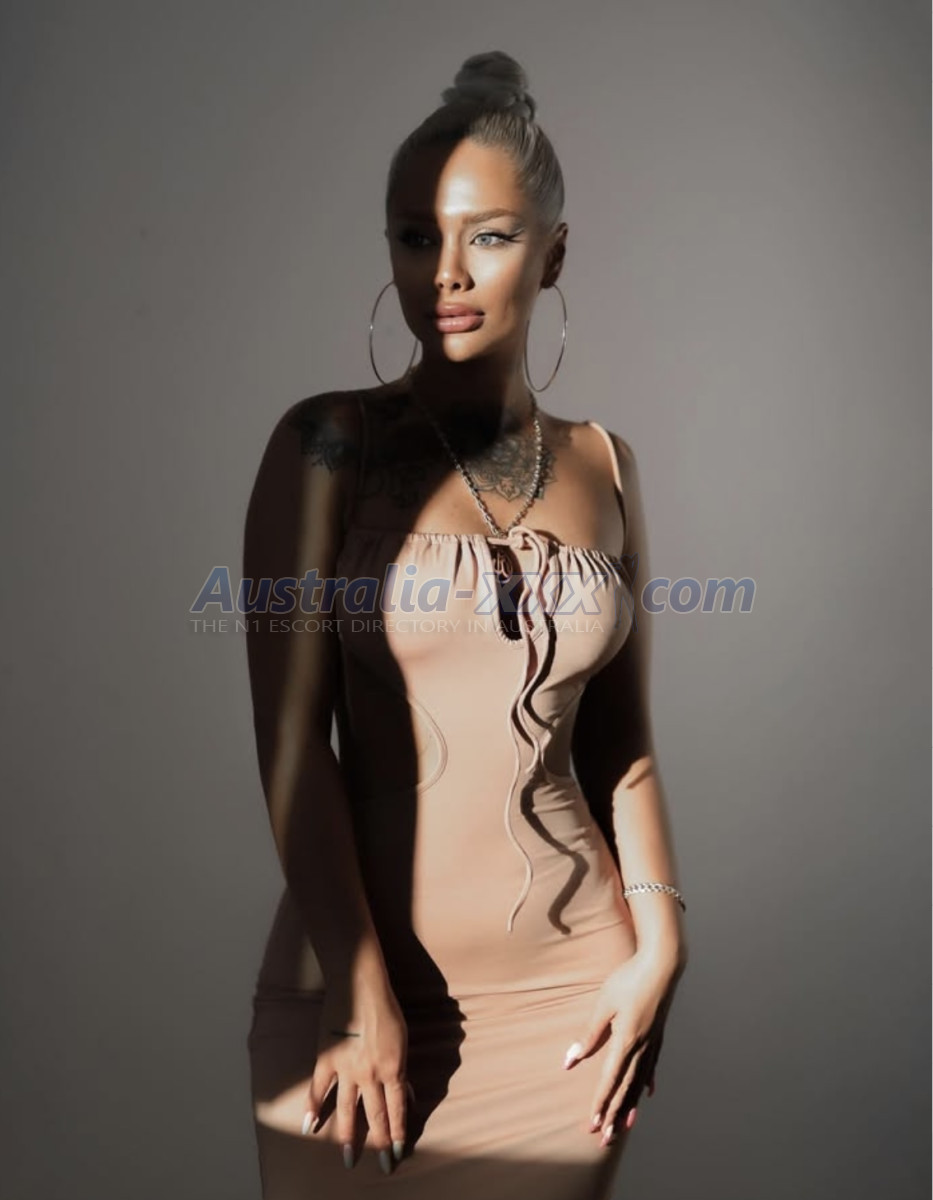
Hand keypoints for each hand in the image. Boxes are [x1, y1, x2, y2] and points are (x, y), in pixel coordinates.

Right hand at [302, 976, 413, 1174]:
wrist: (360, 984)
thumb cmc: (387, 1008)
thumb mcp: (402, 1040)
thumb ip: (400, 1068)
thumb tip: (404, 1092)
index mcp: (393, 1068)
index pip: (398, 1110)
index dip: (399, 1133)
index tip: (399, 1153)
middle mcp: (371, 1074)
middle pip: (376, 1116)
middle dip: (381, 1144)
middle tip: (382, 1167)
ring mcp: (346, 1069)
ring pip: (349, 1110)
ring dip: (349, 1137)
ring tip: (348, 1160)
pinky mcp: (326, 1059)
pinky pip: (319, 1089)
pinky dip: (313, 1108)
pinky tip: (309, 1127)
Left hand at [562, 950, 683, 1145]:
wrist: (662, 964)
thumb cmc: (628, 979)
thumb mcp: (603, 1004)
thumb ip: (589, 1033)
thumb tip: (570, 1060)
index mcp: (626, 1041)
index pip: (610, 1080)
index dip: (600, 1103)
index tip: (592, 1123)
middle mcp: (641, 1047)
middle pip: (625, 1088)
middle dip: (613, 1114)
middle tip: (604, 1139)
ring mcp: (652, 1042)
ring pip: (639, 1082)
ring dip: (629, 1105)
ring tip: (624, 1126)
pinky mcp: (657, 1035)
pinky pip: (651, 1066)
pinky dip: (647, 1083)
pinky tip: (647, 1094)